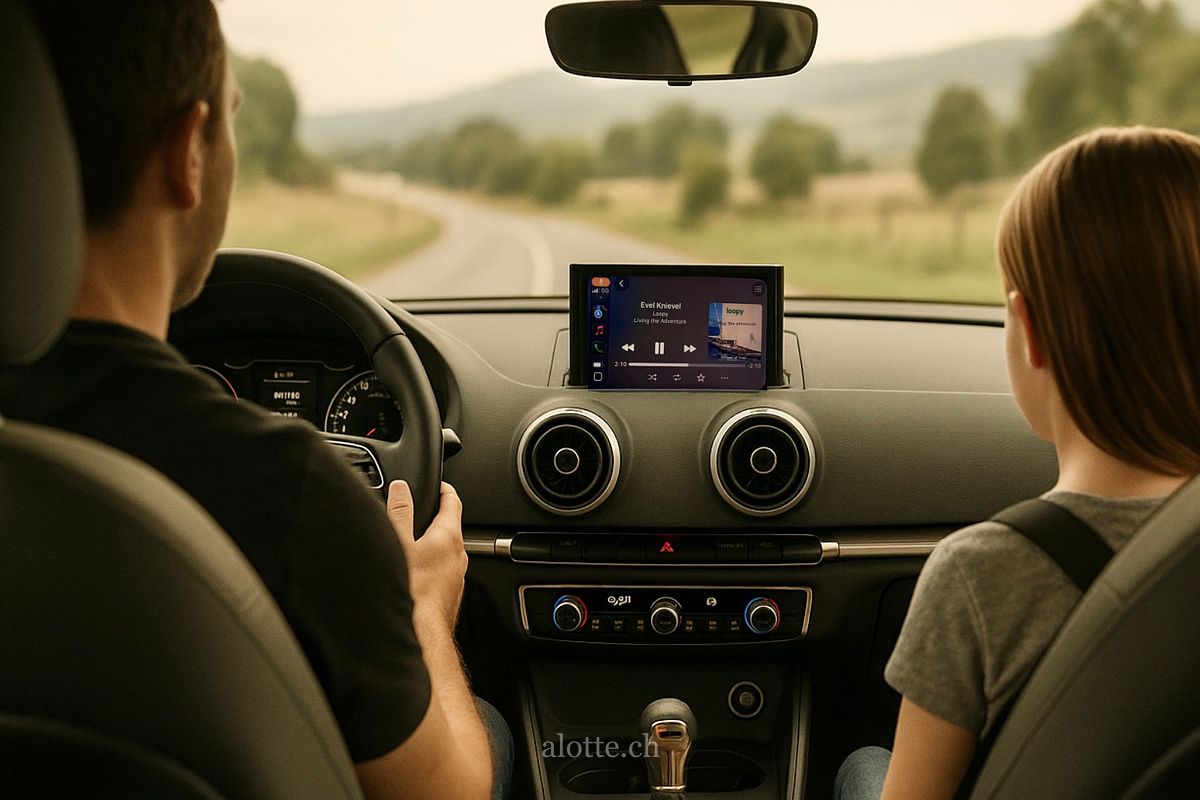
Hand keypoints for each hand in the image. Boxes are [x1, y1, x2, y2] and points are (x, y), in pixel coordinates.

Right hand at [388, 480, 467, 629]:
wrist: (421, 636)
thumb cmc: (412, 592)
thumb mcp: (399, 544)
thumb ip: (401, 513)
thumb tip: (401, 488)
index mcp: (448, 537)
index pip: (453, 502)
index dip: (445, 490)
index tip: (439, 485)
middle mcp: (458, 555)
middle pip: (451, 527)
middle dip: (436, 517)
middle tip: (422, 510)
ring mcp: (456, 577)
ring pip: (447, 552)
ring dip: (433, 543)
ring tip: (414, 540)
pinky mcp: (449, 594)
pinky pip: (442, 572)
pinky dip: (431, 565)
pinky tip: (415, 573)